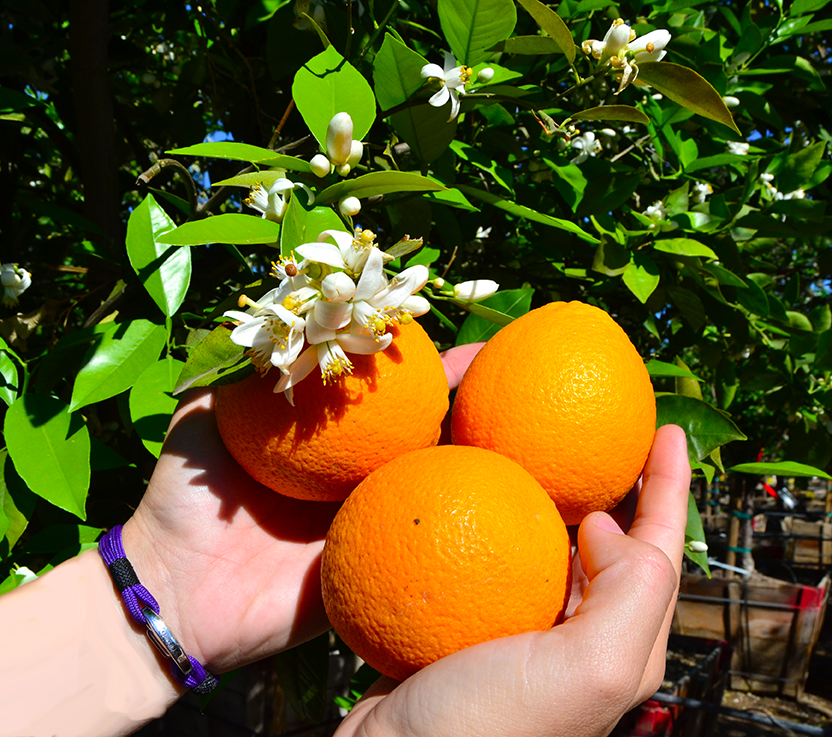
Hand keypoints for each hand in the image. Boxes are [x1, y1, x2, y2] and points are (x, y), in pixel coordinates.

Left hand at [120, 342, 486, 675]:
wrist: (179, 588)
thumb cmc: (187, 498)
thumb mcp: (204, 416)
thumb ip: (241, 371)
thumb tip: (281, 318)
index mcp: (319, 439)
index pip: (372, 388)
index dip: (403, 357)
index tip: (434, 328)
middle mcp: (352, 472)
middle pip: (417, 425)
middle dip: (461, 394)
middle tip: (502, 366)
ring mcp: (371, 514)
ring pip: (433, 473)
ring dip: (479, 443)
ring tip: (518, 413)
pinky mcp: (379, 557)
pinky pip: (426, 529)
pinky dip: (465, 504)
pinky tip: (504, 479)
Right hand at [334, 423, 690, 736]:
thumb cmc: (488, 728)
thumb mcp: (589, 671)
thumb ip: (630, 597)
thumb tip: (607, 526)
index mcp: (618, 644)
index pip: (661, 551)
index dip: (672, 488)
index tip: (668, 429)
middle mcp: (579, 634)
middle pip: (614, 542)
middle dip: (624, 486)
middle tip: (612, 432)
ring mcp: (525, 626)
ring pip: (555, 544)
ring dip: (560, 494)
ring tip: (548, 447)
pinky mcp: (476, 619)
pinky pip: (502, 555)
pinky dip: (502, 517)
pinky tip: (481, 487)